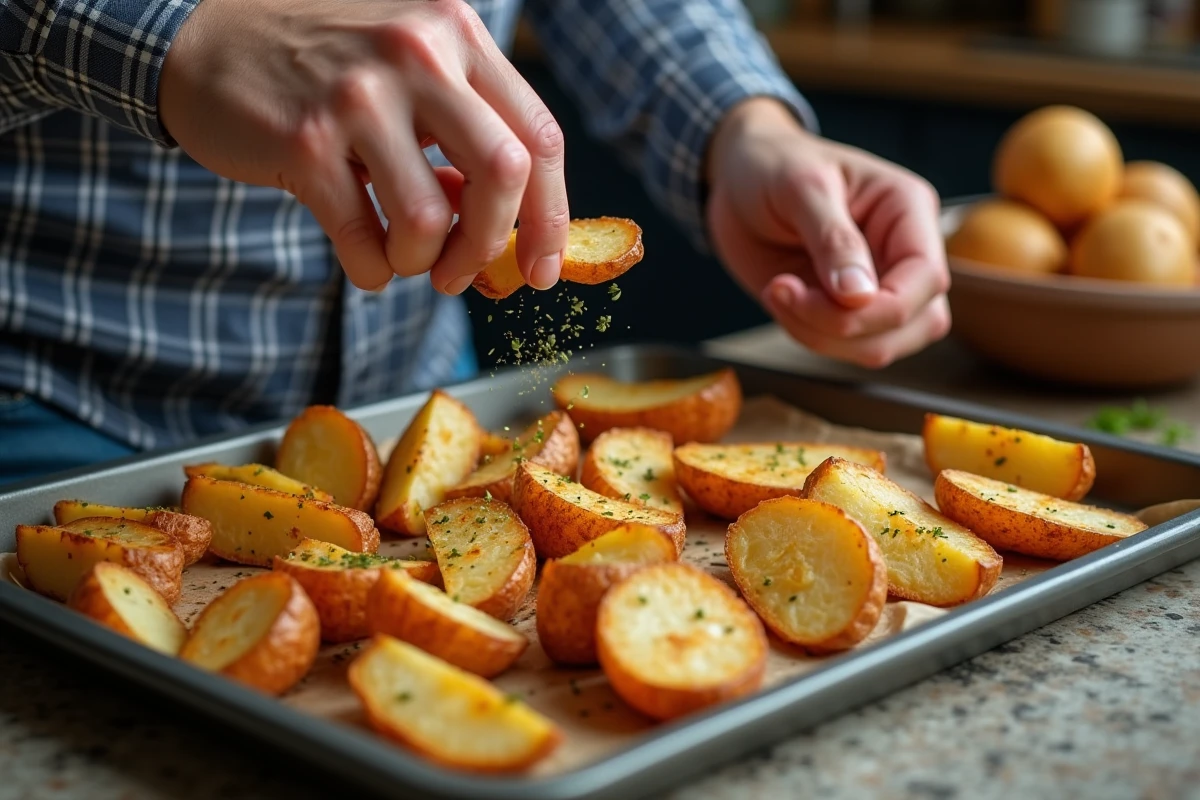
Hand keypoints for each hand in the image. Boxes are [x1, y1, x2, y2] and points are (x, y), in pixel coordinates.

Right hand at [159, 0, 567, 293]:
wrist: (206, 41)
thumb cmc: (325, 69)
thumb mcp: (409, 75)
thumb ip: (465, 136)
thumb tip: (508, 233)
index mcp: (456, 34)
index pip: (539, 137)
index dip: (551, 218)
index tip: (541, 269)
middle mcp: (416, 53)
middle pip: (504, 175)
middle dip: (492, 245)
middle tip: (463, 273)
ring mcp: (358, 96)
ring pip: (431, 218)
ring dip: (422, 261)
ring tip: (401, 254)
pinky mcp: (304, 142)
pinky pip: (365, 241)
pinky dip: (373, 270)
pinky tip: (365, 258)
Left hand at [705, 98, 950, 367]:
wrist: (737, 178)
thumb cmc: (773, 165)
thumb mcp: (801, 188)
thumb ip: (833, 240)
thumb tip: (860, 296)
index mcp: (908, 210)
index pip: (926, 278)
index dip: (882, 307)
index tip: (818, 298)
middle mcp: (902, 252)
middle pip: (913, 322)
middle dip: (846, 328)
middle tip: (785, 294)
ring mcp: (876, 285)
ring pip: (881, 344)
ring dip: (823, 337)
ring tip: (778, 293)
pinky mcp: (844, 308)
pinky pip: (843, 346)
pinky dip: (808, 335)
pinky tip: (779, 298)